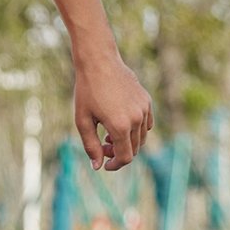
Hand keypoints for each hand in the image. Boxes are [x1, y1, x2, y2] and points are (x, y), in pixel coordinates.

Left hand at [73, 49, 154, 170]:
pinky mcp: (147, 101)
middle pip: (134, 149)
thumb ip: (91, 146)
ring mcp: (144, 109)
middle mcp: (136, 119)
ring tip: (108, 134)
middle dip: (118, 153)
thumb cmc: (87, 92)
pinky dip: (135, 130)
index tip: (105, 165)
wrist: (99, 63)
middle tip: (102, 145)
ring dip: (127, 142)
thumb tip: (97, 167)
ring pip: (141, 138)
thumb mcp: (83, 121)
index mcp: (120, 126)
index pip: (125, 157)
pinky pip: (146, 124)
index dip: (115, 165)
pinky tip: (120, 124)